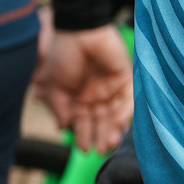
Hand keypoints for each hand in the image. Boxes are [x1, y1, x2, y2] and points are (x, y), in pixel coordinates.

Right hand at [30, 15, 132, 153]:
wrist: (79, 31)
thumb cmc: (63, 55)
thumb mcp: (55, 84)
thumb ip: (60, 107)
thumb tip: (62, 128)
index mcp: (79, 97)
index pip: (83, 121)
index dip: (83, 135)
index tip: (83, 150)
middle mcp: (97, 95)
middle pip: (101, 121)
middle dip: (100, 136)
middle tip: (100, 152)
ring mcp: (112, 87)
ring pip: (115, 114)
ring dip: (113, 130)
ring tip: (109, 144)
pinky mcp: (126, 77)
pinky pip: (128, 99)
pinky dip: (125, 113)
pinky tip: (118, 124)